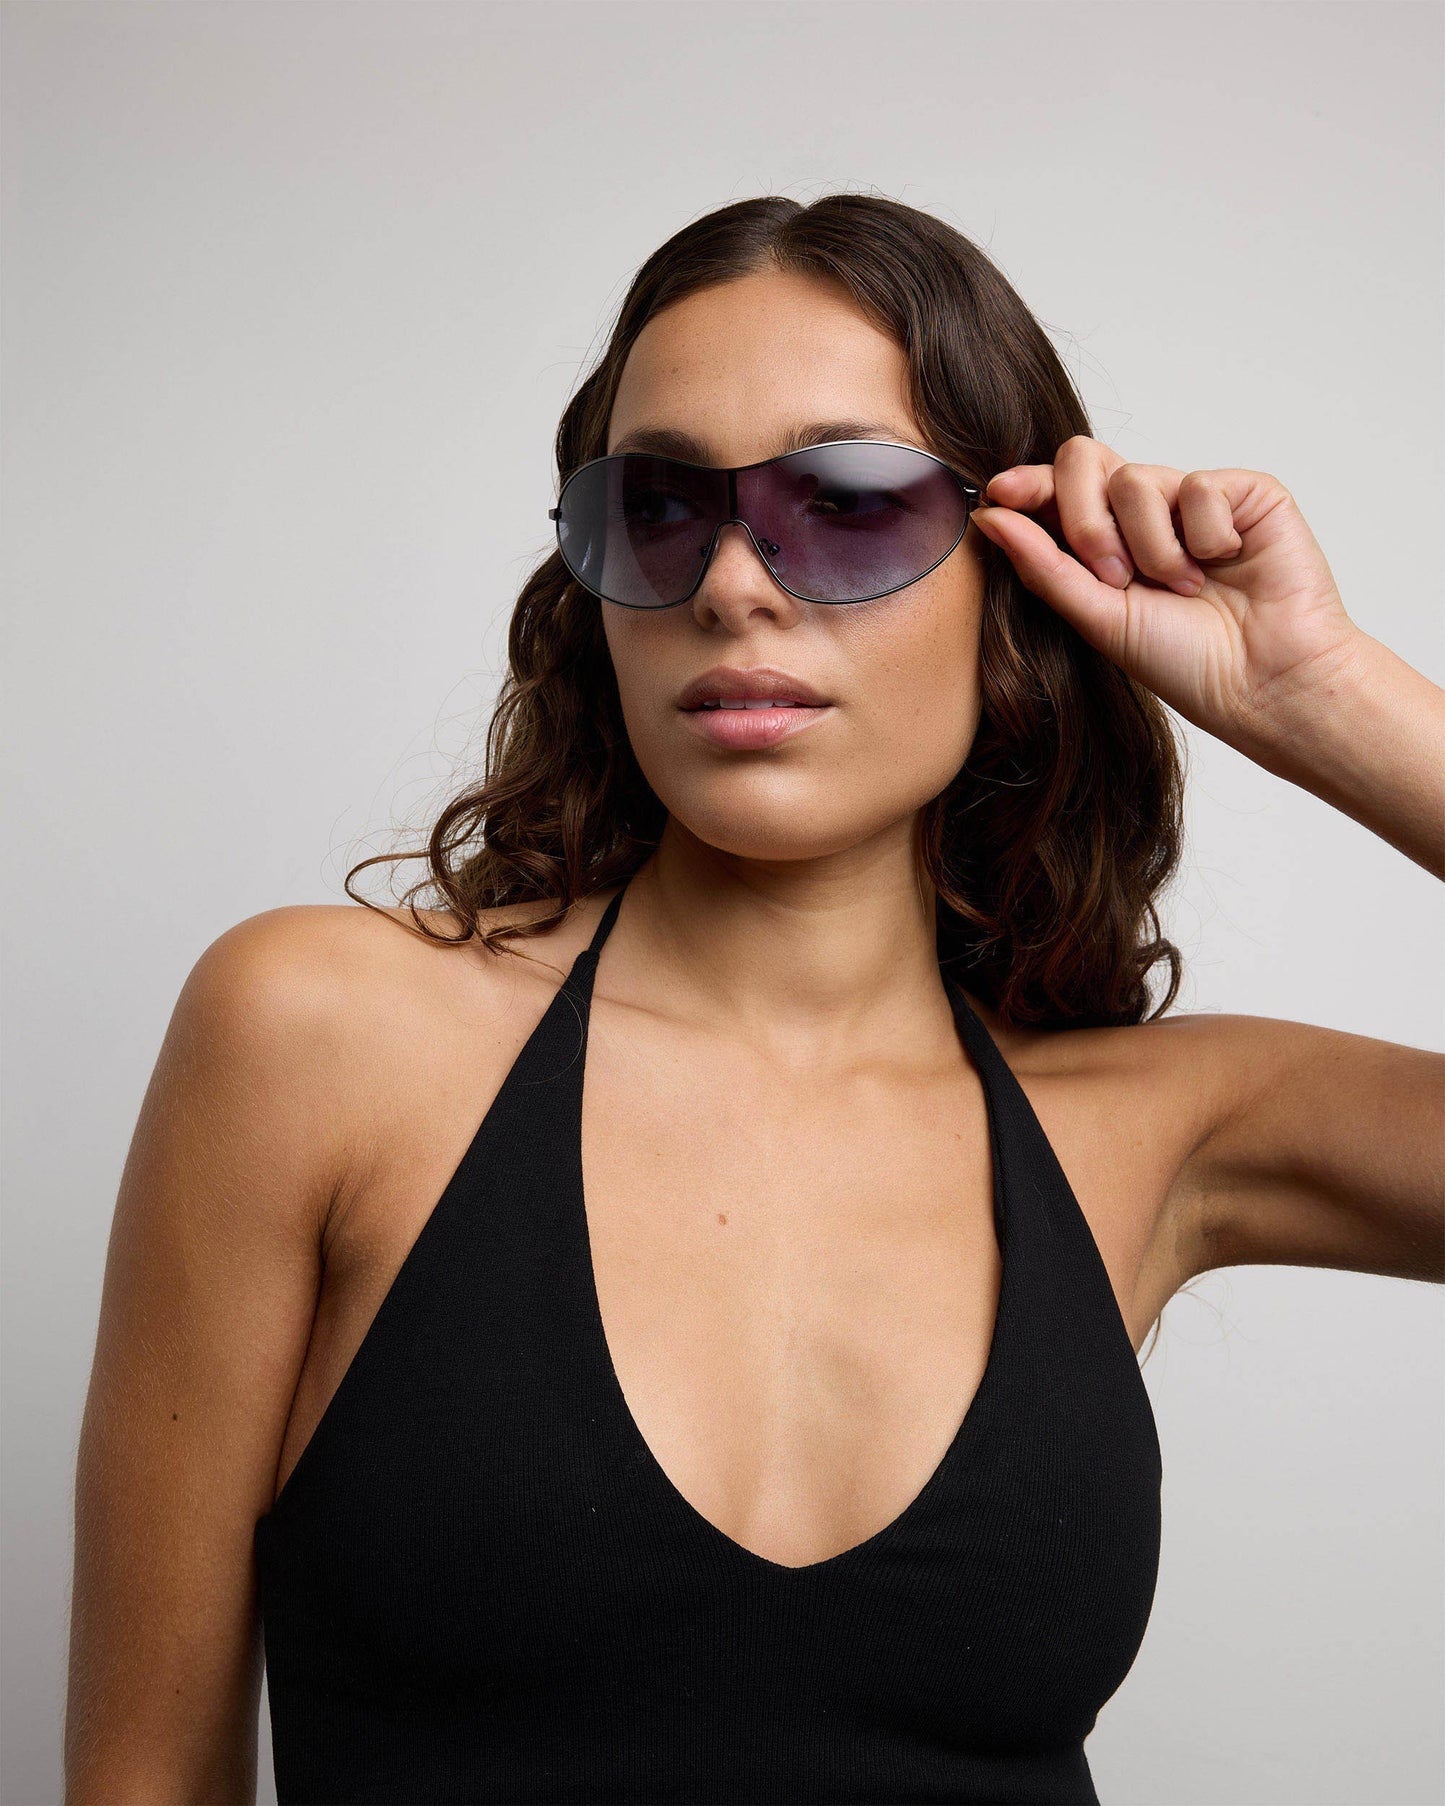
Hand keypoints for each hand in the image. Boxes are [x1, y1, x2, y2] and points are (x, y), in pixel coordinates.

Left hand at [969, 436, 1363, 746]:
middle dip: (1085, 520)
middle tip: (1113, 575)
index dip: (1028, 484)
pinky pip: (1198, 485)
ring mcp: (1194, 500)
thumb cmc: (1186, 662)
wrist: (1264, 681)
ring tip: (1184, 587)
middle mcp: (1147, 514)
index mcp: (1106, 542)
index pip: (1057, 491)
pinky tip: (1227, 563)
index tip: (1001, 494)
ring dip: (1151, 546)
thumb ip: (1044, 565)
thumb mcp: (1098, 617)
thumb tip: (988, 516)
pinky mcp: (1245, 491)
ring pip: (1136, 479)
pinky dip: (1206, 535)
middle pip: (1085, 461)